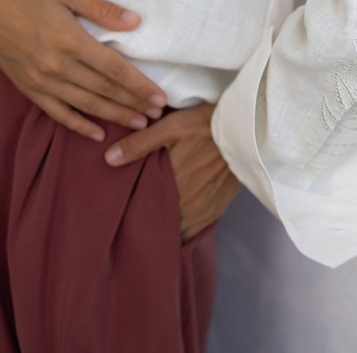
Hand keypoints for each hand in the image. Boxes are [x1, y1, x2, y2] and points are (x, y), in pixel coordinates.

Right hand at [0, 0, 166, 141]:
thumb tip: (135, 21)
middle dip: (134, 103)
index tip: (160, 97)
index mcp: (70, 41)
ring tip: (138, 124)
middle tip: (158, 114)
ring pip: (86, 105)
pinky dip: (79, 125)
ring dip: (114, 116)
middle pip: (104, 90)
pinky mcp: (29, 89)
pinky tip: (98, 133)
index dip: (140, 85)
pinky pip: (58, 113)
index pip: (114, 69)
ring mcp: (42, 81)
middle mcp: (57, 66)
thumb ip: (102, 8)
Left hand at [104, 103, 241, 242]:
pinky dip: (184, 229)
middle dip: (148, 228)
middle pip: (161, 226)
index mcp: (172, 185)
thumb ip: (139, 143)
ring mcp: (205, 209)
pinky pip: (196, 228)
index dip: (133, 219)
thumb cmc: (207, 125)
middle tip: (134, 227)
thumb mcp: (171, 126)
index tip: (121, 221)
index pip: (145, 214)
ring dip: (166, 230)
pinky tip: (176, 223)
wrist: (248, 130)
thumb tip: (108, 159)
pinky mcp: (218, 208)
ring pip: (179, 231)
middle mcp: (188, 204)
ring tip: (153, 228)